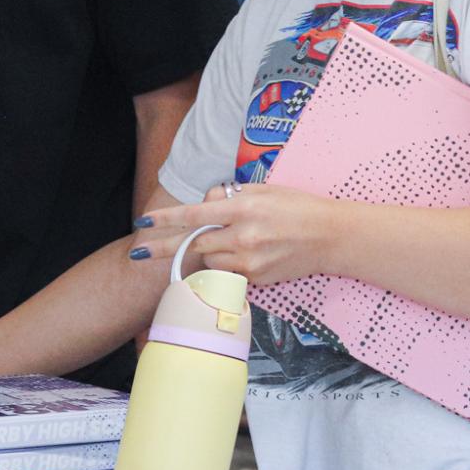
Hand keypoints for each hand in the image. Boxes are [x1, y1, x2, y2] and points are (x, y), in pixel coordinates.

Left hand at [129, 183, 338, 284]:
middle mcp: (243, 237)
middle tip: (138, 252)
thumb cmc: (298, 207)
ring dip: (204, 252)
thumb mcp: (263, 190)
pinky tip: (237, 254)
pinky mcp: (257, 279)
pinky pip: (228, 273)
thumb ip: (230, 197)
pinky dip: (224, 264)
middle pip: (192, 245)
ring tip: (219, 242)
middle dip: (162, 248)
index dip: (166, 220)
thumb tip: (205, 203)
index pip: (195, 215)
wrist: (331, 237)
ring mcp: (250, 262)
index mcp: (244, 209)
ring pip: (209, 261)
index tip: (144, 222)